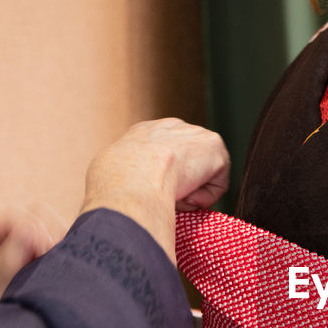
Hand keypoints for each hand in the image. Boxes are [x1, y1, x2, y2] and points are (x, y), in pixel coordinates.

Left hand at [0, 202, 68, 304]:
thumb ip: (8, 260)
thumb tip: (30, 229)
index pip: (12, 214)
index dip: (33, 227)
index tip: (47, 250)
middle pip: (33, 212)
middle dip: (49, 230)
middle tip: (55, 256)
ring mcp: (18, 243)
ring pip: (49, 220)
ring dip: (59, 236)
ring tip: (59, 261)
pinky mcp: (36, 252)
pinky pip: (58, 234)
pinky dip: (65, 244)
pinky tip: (64, 263)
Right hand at [80, 119, 228, 259]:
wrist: (132, 177)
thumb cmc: (114, 183)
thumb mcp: (111, 175)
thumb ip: (128, 179)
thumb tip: (125, 199)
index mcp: (144, 132)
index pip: (163, 158)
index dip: (162, 182)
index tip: (154, 196)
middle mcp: (170, 127)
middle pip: (186, 167)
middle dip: (180, 188)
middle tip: (163, 201)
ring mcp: (193, 134)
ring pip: (200, 178)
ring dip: (189, 195)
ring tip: (169, 196)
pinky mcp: (215, 146)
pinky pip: (216, 186)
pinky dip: (202, 198)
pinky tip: (184, 193)